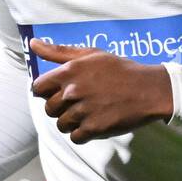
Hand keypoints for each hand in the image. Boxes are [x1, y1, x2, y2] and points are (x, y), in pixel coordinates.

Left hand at [28, 38, 173, 142]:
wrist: (148, 89)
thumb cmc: (119, 69)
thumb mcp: (90, 54)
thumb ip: (58, 51)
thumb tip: (33, 43)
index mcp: (69, 72)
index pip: (38, 88)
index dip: (46, 91)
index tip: (58, 92)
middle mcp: (72, 92)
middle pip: (48, 109)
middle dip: (59, 108)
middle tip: (78, 102)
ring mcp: (82, 111)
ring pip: (61, 124)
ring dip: (71, 122)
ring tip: (87, 113)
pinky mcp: (94, 128)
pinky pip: (75, 137)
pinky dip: (82, 134)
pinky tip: (94, 123)